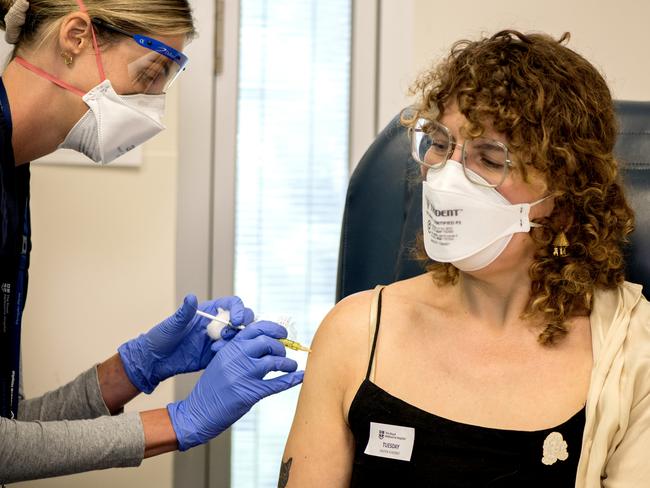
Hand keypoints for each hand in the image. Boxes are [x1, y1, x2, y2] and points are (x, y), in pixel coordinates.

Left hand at [118, 294, 253, 393]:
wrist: (156, 360)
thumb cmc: (161, 337)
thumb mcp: (172, 325)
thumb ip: (184, 312)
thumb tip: (191, 297)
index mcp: (210, 311)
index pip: (232, 304)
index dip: (239, 310)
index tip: (236, 320)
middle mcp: (218, 323)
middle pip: (243, 319)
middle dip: (243, 326)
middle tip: (229, 335)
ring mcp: (219, 339)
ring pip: (240, 337)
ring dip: (235, 341)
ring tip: (216, 348)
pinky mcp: (217, 354)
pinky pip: (232, 352)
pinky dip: (231, 353)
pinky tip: (216, 356)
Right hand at [167, 320, 303, 450]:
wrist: (197, 413)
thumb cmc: (211, 389)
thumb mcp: (220, 362)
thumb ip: (238, 351)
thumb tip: (263, 343)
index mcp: (229, 348)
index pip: (255, 328)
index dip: (273, 329)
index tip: (283, 333)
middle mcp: (237, 358)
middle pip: (267, 343)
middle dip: (280, 348)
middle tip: (284, 354)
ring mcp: (243, 375)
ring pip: (274, 362)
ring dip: (288, 363)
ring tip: (291, 366)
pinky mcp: (250, 393)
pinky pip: (277, 383)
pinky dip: (292, 379)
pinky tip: (301, 376)